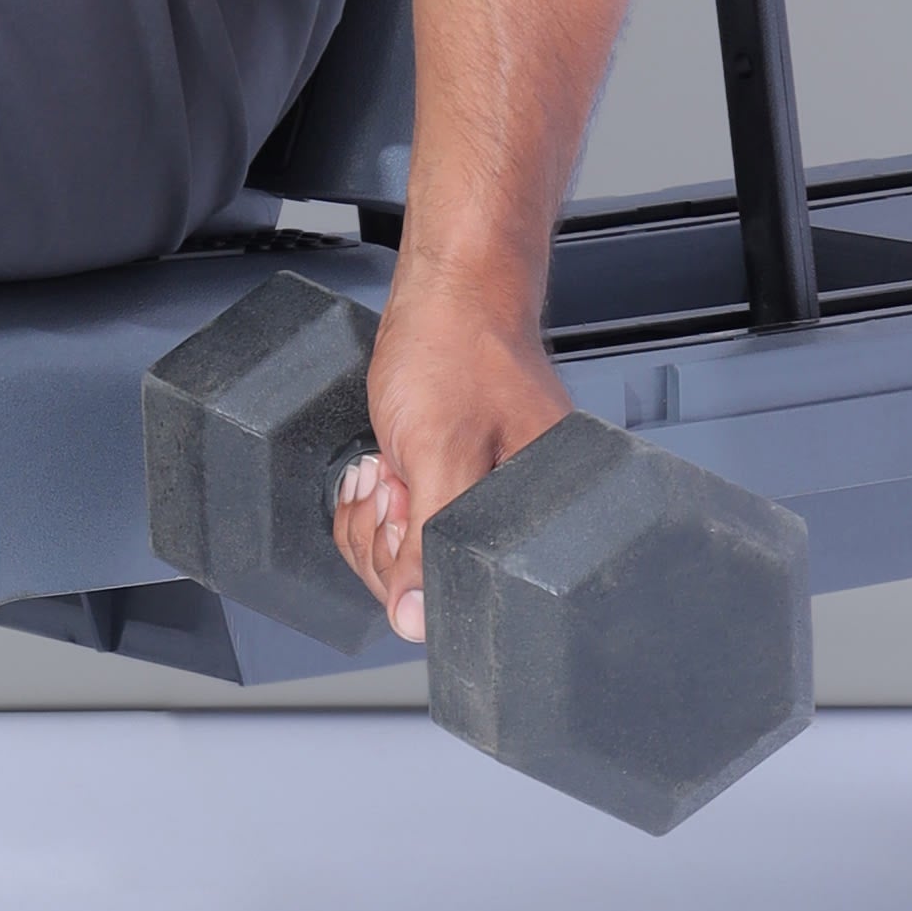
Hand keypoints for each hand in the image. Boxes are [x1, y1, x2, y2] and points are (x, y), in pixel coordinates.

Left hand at [331, 264, 574, 642]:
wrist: (448, 291)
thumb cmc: (460, 349)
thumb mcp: (439, 452)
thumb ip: (428, 543)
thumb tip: (414, 619)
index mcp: (536, 519)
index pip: (467, 596)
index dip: (414, 568)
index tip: (403, 512)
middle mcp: (513, 517)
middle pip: (426, 586)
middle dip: (386, 534)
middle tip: (395, 477)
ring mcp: (478, 502)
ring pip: (404, 558)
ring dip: (375, 515)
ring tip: (389, 465)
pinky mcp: (452, 486)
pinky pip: (401, 528)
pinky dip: (376, 500)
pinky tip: (384, 465)